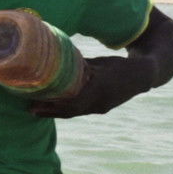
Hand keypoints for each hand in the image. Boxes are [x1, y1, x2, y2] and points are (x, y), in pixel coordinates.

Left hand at [30, 56, 146, 118]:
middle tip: (31, 108)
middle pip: (71, 110)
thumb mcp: (100, 63)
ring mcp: (101, 107)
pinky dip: (66, 110)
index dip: (55, 103)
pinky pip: (80, 111)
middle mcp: (100, 102)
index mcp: (100, 88)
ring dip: (55, 112)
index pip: (73, 100)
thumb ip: (81, 66)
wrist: (142, 76)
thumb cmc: (119, 65)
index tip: (38, 100)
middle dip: (50, 110)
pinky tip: (54, 108)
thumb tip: (58, 60)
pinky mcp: (101, 108)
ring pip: (74, 113)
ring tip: (37, 110)